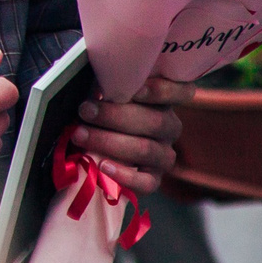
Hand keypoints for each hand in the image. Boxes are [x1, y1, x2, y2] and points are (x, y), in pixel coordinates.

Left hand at [70, 75, 193, 193]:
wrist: (95, 148)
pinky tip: (102, 166)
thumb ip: (110, 86)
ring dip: (109, 141)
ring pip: (146, 149)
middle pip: (154, 122)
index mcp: (163, 101)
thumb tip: (98, 80)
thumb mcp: (108, 94)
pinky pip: (146, 182)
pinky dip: (123, 175)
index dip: (162, 91)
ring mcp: (164, 155)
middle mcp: (169, 127)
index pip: (182, 92)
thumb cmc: (102, 111)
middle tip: (85, 110)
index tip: (134, 89)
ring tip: (80, 135)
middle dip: (115, 116)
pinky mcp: (153, 179)